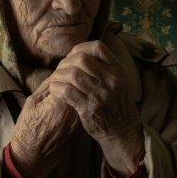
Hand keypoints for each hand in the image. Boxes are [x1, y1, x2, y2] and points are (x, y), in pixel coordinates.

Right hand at [8, 77, 83, 177]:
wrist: (33, 157)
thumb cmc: (28, 129)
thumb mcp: (32, 103)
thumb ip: (48, 86)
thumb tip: (60, 72)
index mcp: (59, 105)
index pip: (71, 77)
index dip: (68, 68)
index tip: (63, 65)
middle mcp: (74, 113)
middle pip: (82, 86)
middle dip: (77, 74)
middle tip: (70, 69)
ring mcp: (80, 122)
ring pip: (86, 95)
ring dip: (81, 86)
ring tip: (73, 80)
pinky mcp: (82, 128)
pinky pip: (85, 106)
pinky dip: (82, 98)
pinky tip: (75, 95)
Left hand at [45, 41, 144, 174]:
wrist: (122, 129)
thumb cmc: (116, 102)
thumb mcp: (118, 80)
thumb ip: (103, 67)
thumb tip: (78, 53)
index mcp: (118, 70)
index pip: (98, 48)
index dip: (81, 48)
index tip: (73, 55)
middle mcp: (110, 80)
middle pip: (82, 59)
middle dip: (66, 62)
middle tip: (61, 68)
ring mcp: (100, 94)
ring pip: (72, 75)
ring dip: (59, 75)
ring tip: (55, 78)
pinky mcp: (88, 108)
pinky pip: (67, 92)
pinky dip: (57, 88)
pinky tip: (54, 88)